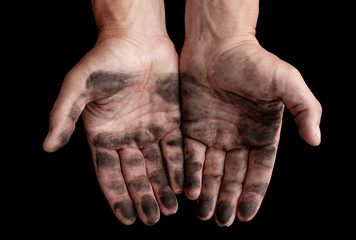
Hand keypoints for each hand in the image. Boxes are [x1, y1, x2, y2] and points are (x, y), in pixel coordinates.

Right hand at [43, 35, 183, 225]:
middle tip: (152, 219)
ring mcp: (150, 129)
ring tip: (169, 210)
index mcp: (103, 134)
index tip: (126, 219)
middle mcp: (127, 136)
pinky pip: (175, 148)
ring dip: (163, 187)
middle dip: (143, 197)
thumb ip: (63, 116)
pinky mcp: (171, 120)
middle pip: (135, 174)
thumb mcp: (78, 87)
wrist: (136, 39)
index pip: (109, 173)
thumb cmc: (105, 60)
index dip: (117, 197)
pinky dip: (179, 166)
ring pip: (157, 166)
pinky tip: (183, 184)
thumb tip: (48, 146)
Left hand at [180, 36, 321, 224]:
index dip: (253, 194)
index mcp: (261, 132)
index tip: (245, 216)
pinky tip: (189, 191)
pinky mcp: (192, 126)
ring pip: (211, 170)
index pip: (258, 171)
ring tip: (204, 215)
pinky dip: (190, 173)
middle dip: (227, 199)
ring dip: (208, 192)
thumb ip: (304, 108)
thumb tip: (316, 140)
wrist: (217, 44)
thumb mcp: (286, 81)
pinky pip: (190, 155)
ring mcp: (214, 133)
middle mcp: (238, 137)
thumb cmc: (253, 61)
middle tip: (221, 222)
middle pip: (233, 176)